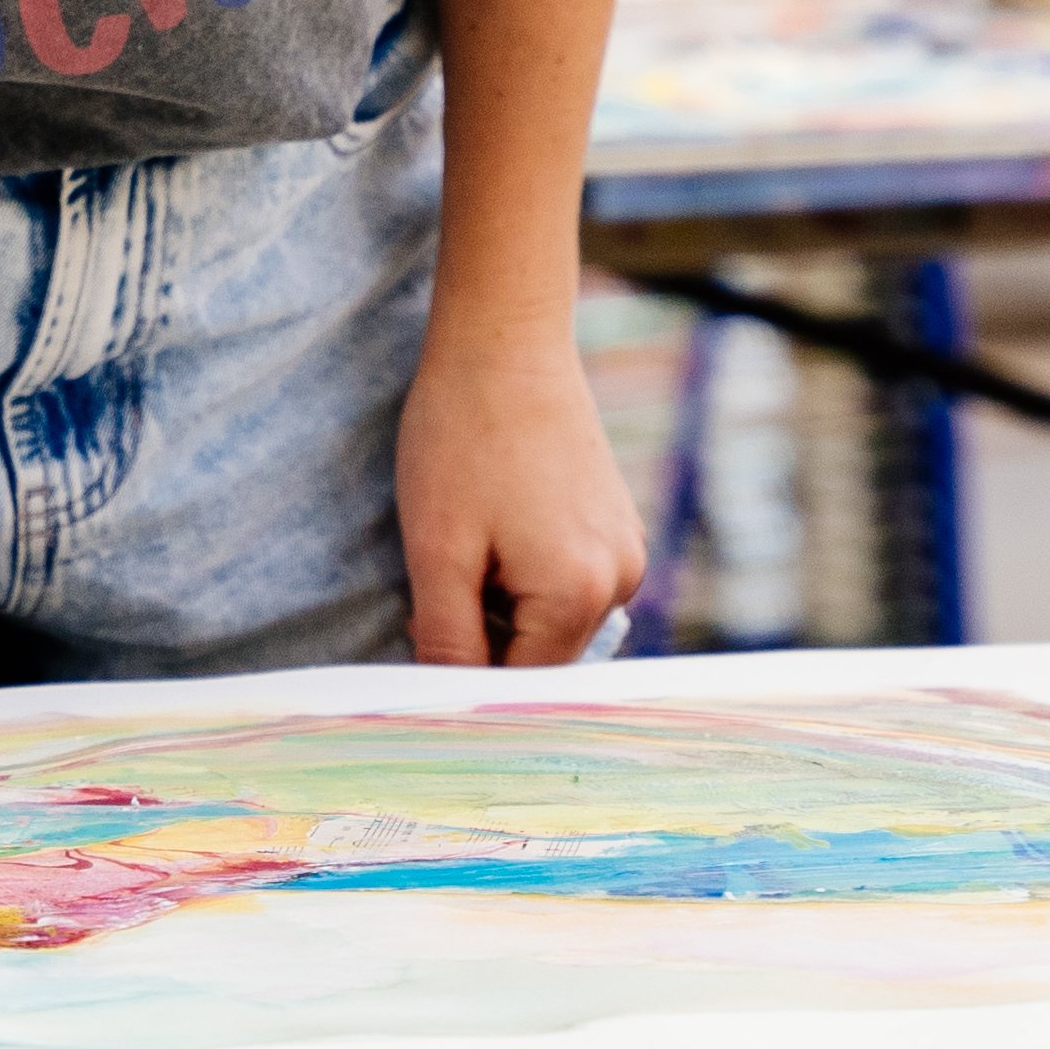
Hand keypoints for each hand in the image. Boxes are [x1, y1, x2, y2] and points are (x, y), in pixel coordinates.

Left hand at [396, 324, 646, 667]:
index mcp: (580, 594)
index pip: (519, 684)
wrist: (504, 340)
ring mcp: (628, 549)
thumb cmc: (463, 436)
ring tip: (471, 540)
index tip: (421, 652)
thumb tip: (450, 708)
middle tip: (440, 578)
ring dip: (506, 605)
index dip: (464, 678)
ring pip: (554, 620)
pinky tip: (497, 524)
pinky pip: (570, 581)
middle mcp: (622, 579)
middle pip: (542, 656)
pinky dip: (528, 574)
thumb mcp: (438, 549)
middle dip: (487, 638)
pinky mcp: (619, 523)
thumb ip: (449, 642)